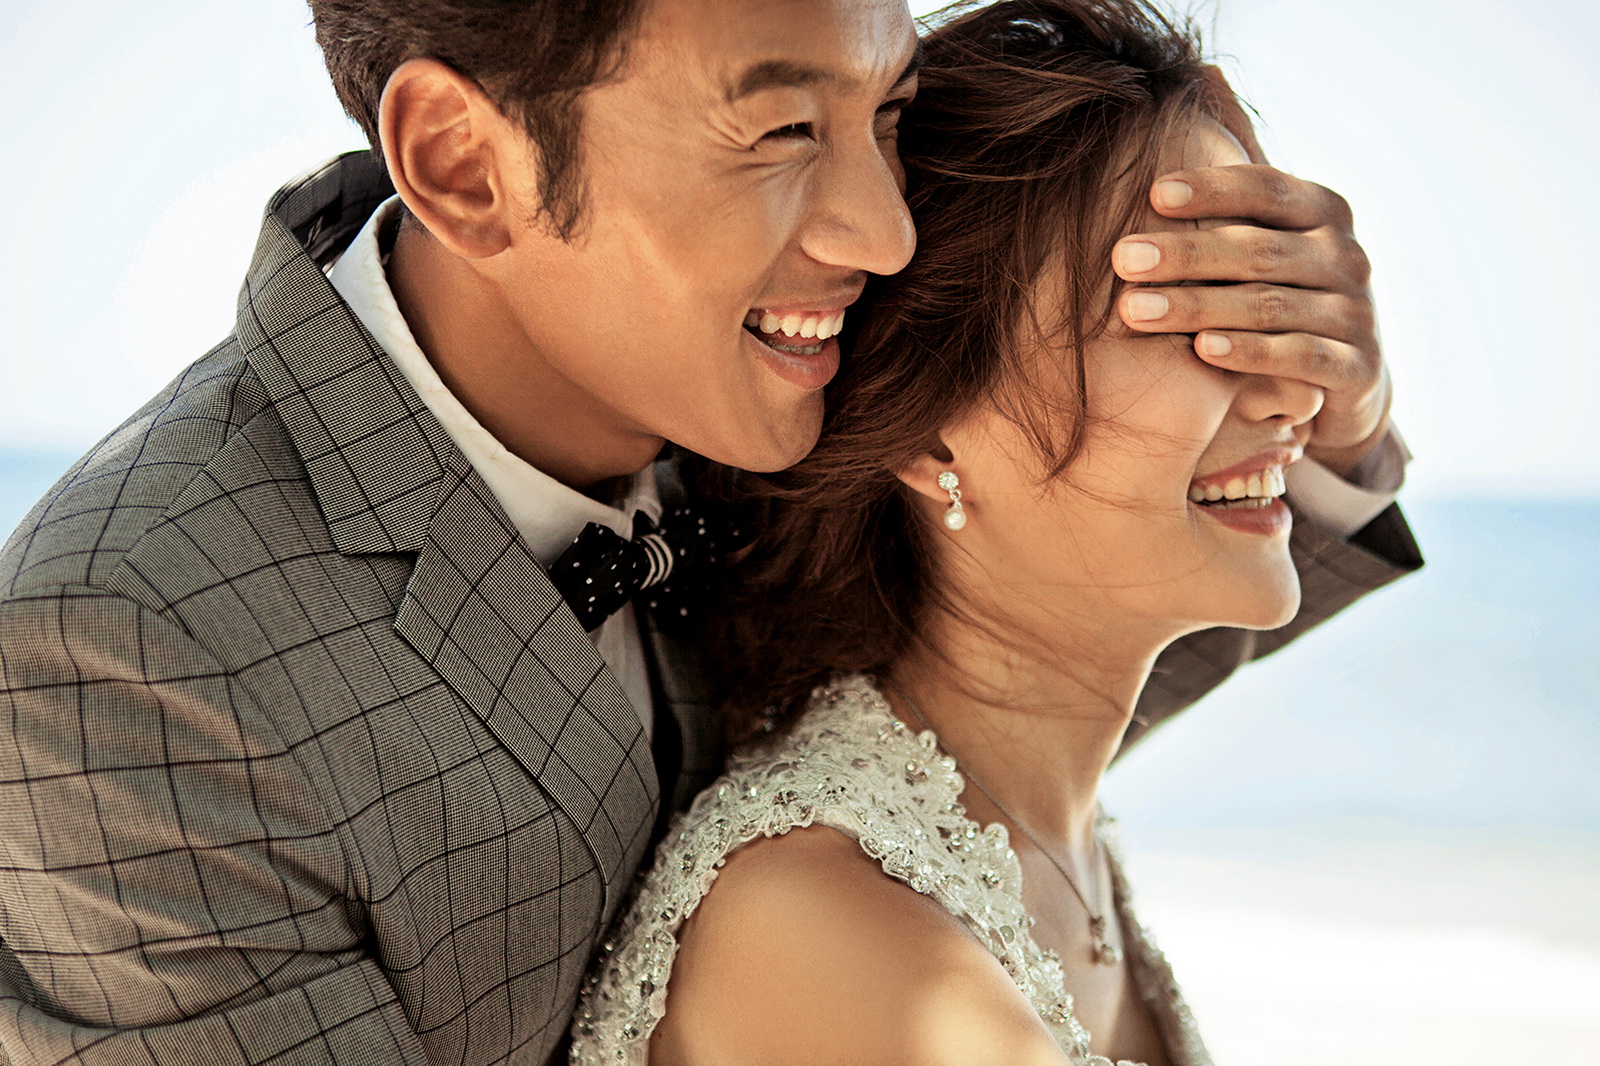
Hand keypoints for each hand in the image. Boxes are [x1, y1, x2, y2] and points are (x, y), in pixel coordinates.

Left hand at [1111, 108, 1390, 476]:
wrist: (1342, 378)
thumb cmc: (1285, 287)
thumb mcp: (1269, 225)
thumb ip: (1240, 157)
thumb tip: (1206, 72)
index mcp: (1322, 212)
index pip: (1267, 190)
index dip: (1213, 190)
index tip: (1152, 195)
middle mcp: (1346, 256)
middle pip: (1258, 250)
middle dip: (1185, 253)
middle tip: (1120, 258)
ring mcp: (1356, 312)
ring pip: (1269, 306)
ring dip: (1197, 307)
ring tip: (1133, 310)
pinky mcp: (1356, 368)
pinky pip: (1299, 357)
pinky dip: (1250, 353)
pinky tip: (1201, 351)